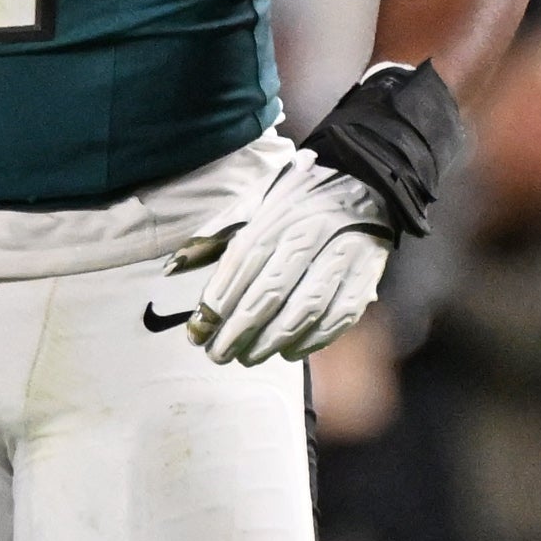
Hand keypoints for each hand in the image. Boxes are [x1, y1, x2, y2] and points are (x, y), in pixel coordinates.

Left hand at [180, 152, 393, 365]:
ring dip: (272, 340)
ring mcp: (341, 257)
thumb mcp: (252, 203)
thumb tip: (174, 266)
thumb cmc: (296, 198)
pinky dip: (313, 341)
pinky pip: (339, 317)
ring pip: (304, 308)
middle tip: (217, 354)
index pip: (241, 264)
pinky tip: (289, 352)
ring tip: (247, 357)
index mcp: (276, 215)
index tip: (197, 330)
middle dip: (239, 329)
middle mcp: (309, 235)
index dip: (217, 301)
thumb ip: (214, 236)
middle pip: (270, 291)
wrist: (363, 182)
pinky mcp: (365, 276)